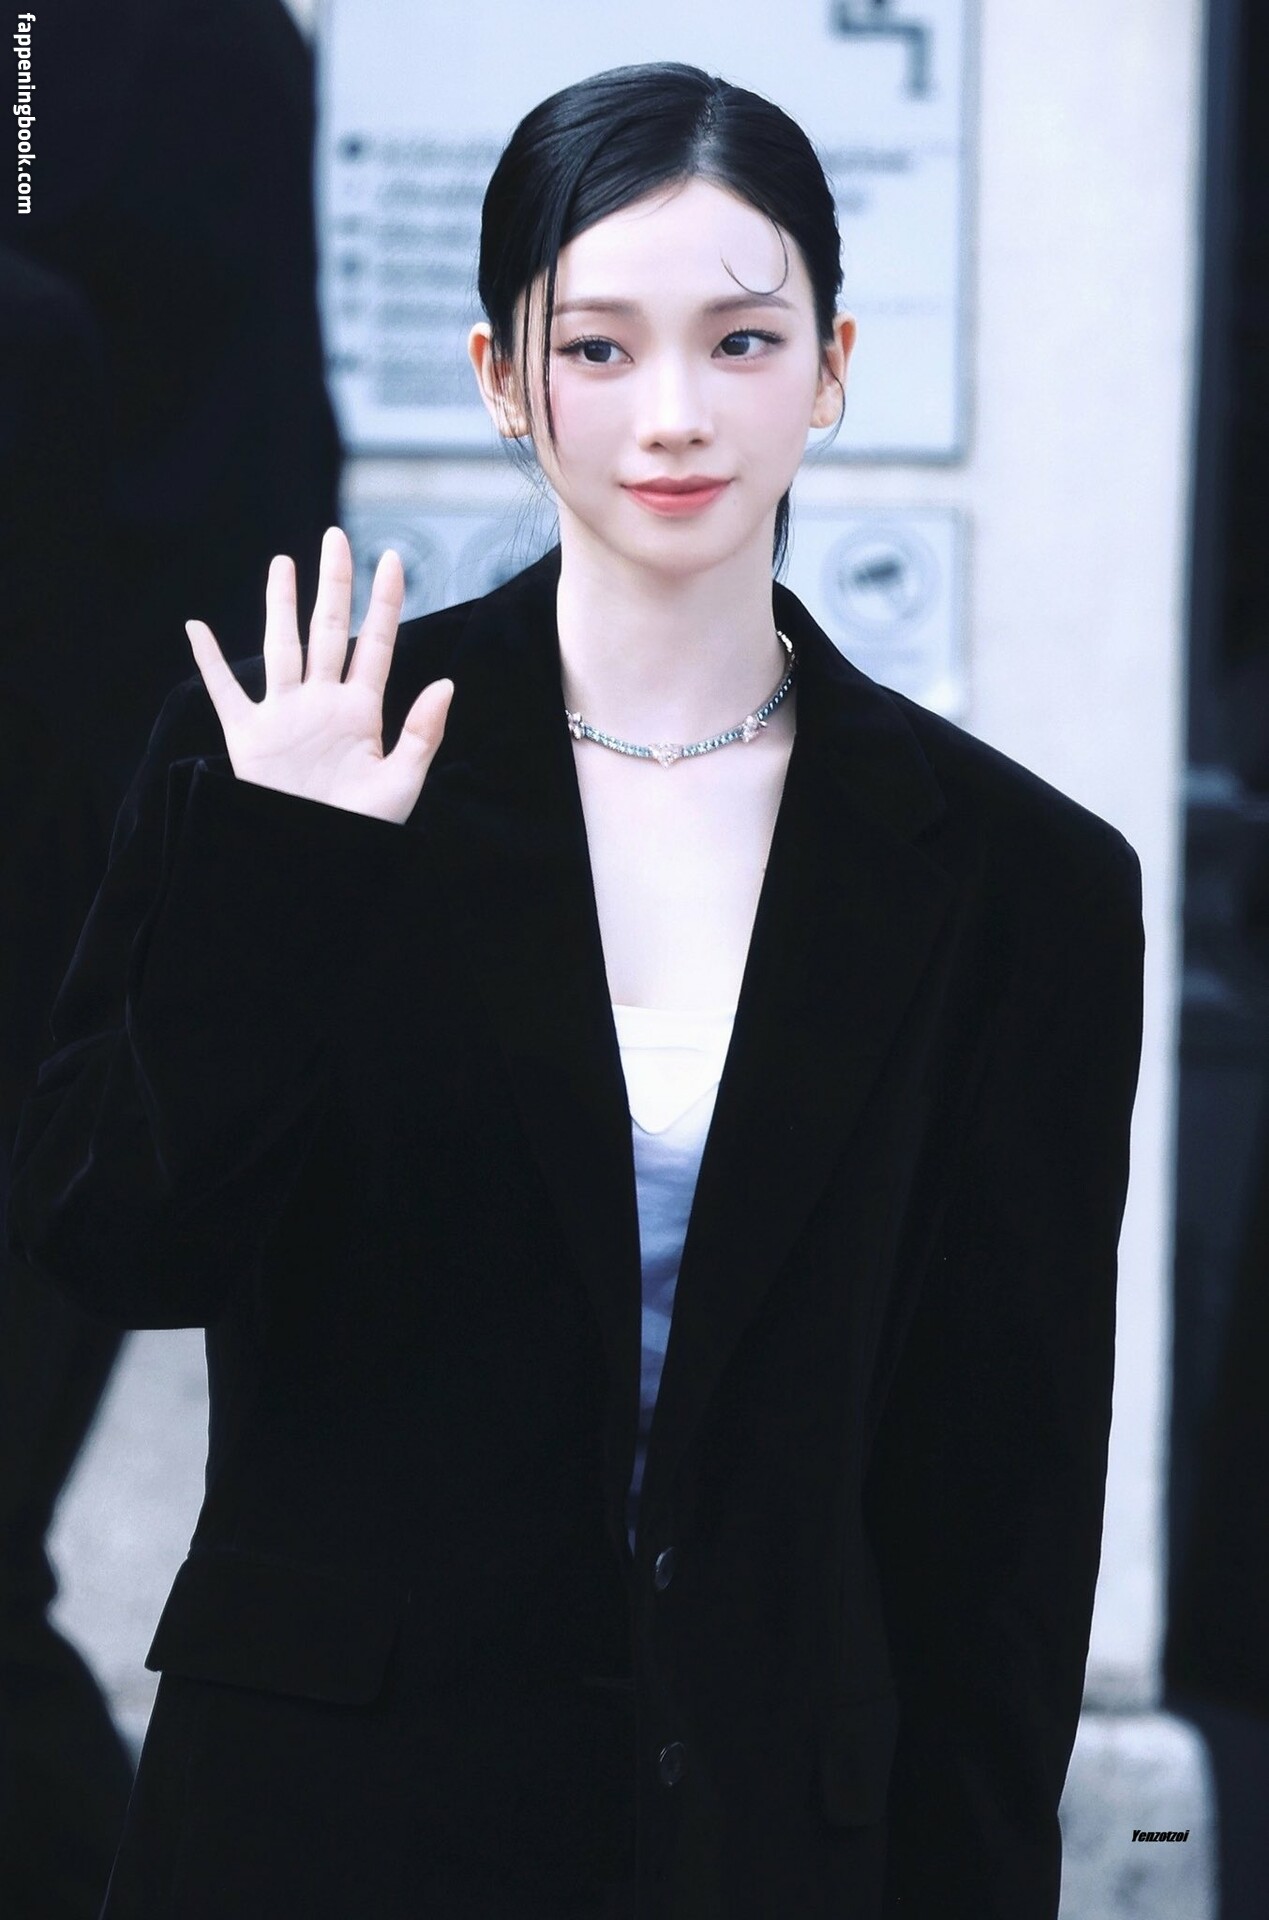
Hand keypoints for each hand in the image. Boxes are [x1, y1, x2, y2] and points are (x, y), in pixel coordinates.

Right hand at [185, 526, 453, 824]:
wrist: (315, 860)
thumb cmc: (363, 830)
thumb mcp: (402, 784)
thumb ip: (423, 733)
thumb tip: (446, 683)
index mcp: (363, 711)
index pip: (376, 644)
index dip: (385, 603)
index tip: (393, 559)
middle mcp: (323, 702)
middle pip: (328, 631)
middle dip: (333, 585)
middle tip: (336, 538)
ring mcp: (284, 715)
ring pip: (281, 647)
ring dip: (280, 606)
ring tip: (283, 563)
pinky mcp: (249, 737)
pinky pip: (225, 692)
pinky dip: (208, 662)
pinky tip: (197, 629)